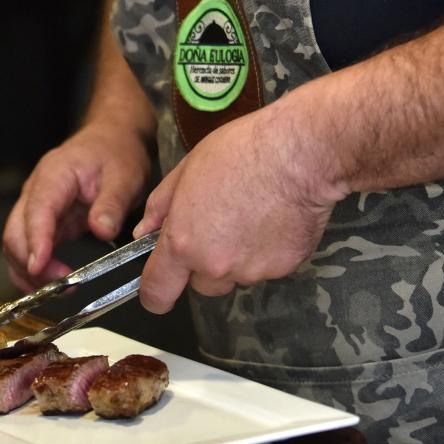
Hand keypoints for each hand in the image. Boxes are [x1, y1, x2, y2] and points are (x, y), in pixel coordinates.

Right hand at [2, 124, 151, 290]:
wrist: (113, 139)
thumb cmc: (116, 152)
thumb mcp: (125, 175)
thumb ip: (112, 204)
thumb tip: (101, 230)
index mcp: (55, 174)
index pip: (37, 210)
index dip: (35, 241)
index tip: (39, 266)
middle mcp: (37, 190)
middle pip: (16, 232)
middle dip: (30, 263)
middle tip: (61, 285)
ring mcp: (36, 206)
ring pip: (16, 243)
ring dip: (29, 271)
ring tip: (61, 289)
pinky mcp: (45, 220)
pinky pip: (29, 247)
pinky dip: (34, 268)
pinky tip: (52, 284)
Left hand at [131, 97, 338, 312]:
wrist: (298, 153)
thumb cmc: (242, 150)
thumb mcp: (187, 167)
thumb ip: (161, 206)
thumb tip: (145, 232)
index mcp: (184, 243)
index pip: (158, 293)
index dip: (156, 293)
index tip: (162, 284)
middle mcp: (215, 265)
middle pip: (201, 284)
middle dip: (205, 263)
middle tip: (221, 224)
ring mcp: (252, 270)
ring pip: (236, 274)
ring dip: (239, 256)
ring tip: (253, 214)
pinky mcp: (284, 267)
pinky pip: (268, 266)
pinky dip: (269, 250)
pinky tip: (276, 217)